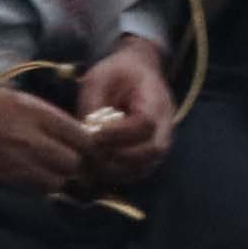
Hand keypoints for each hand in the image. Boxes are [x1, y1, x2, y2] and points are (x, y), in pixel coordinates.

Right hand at [0, 79, 98, 196]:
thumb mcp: (17, 98)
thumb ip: (48, 116)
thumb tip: (77, 133)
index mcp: (34, 113)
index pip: (79, 135)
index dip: (88, 144)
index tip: (87, 147)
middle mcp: (29, 138)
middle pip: (72, 162)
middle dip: (75, 163)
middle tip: (70, 160)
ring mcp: (16, 162)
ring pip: (56, 181)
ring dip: (58, 178)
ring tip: (50, 170)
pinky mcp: (4, 179)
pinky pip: (36, 191)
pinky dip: (40, 187)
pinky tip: (33, 178)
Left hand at [67, 38, 178, 193]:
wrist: (138, 76)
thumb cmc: (118, 74)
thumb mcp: (100, 78)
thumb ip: (92, 104)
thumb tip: (83, 134)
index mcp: (156, 100)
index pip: (145, 124)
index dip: (119, 134)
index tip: (94, 133)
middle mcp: (164, 127)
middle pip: (150, 153)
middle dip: (116, 157)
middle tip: (89, 151)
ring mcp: (158, 145)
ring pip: (142, 168)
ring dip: (112, 169)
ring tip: (87, 160)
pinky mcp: (147, 157)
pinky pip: (133, 173)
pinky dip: (112, 174)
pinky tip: (91, 166)